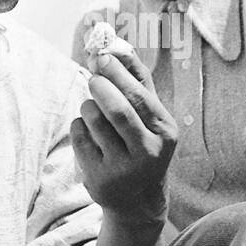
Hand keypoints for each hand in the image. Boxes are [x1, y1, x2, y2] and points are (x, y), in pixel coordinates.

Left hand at [71, 48, 176, 223]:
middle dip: (101, 85)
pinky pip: (80, 137)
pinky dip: (79, 125)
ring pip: (94, 120)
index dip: (117, 72)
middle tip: (93, 73)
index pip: (139, 96)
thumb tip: (117, 44)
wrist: (138, 200)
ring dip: (88, 106)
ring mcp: (123, 168)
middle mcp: (149, 152)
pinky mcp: (99, 178)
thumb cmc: (143, 145)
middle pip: (118, 110)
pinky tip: (88, 131)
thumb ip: (138, 82)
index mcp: (166, 131)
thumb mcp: (151, 117)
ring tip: (93, 109)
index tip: (101, 54)